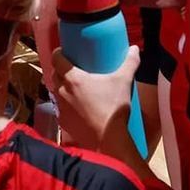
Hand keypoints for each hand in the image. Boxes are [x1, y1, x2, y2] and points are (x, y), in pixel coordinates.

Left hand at [52, 46, 140, 161]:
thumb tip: (135, 49)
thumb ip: (129, 63)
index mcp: (73, 79)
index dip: (59, 53)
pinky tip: (77, 107)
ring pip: (56, 91)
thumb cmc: (113, 108)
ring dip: (63, 87)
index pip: (56, 59)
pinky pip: (60, 108)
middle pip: (55, 74)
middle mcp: (62, 91)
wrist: (107, 140)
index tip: (66, 52)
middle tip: (75, 69)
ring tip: (75, 88)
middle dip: (61, 70)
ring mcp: (60, 107)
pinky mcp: (62, 121)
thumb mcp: (123, 82)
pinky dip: (66, 105)